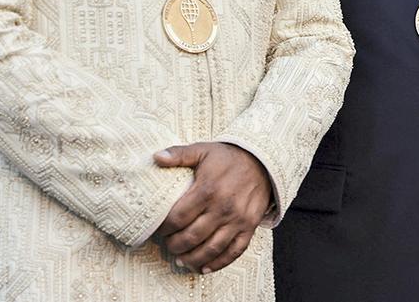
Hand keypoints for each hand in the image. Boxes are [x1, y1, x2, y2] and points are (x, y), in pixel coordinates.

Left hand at [154, 142, 271, 272]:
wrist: (263, 161)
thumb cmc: (229, 157)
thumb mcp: (203, 150)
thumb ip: (179, 154)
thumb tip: (156, 157)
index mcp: (208, 189)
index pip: (179, 217)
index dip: (165, 228)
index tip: (160, 229)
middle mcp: (223, 207)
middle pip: (192, 237)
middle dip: (175, 245)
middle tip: (169, 244)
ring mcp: (238, 219)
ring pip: (211, 249)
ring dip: (192, 258)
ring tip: (181, 259)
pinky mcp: (250, 226)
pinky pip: (234, 251)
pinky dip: (219, 263)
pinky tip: (205, 267)